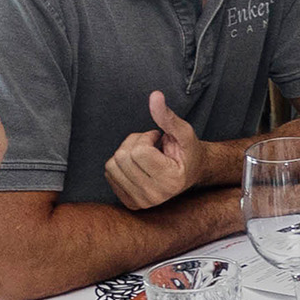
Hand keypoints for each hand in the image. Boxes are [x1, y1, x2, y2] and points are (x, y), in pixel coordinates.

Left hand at [103, 91, 209, 210]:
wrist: (190, 173)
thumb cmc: (187, 151)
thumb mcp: (183, 131)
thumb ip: (167, 116)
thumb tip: (155, 96)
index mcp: (171, 180)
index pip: (139, 151)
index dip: (146, 137)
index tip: (158, 139)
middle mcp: (155, 196)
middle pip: (123, 157)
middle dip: (134, 143)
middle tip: (151, 145)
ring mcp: (142, 202)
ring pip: (112, 165)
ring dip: (126, 153)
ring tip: (144, 155)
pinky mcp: (131, 203)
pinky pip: (109, 174)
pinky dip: (120, 164)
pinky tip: (137, 165)